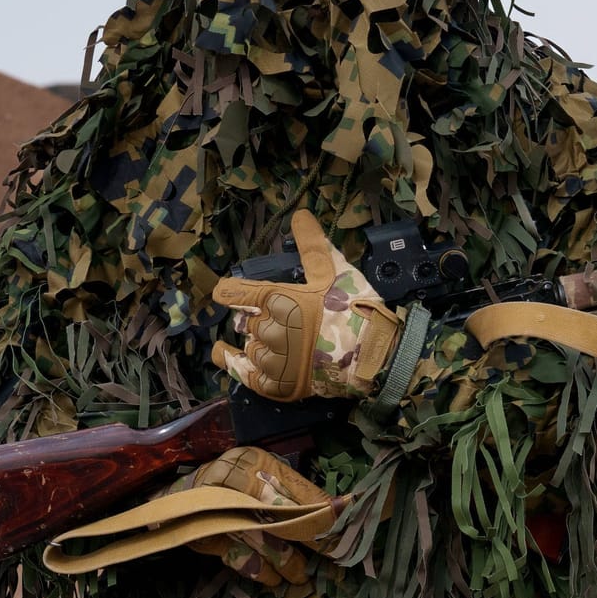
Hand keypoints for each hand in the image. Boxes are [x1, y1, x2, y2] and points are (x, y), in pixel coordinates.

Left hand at [210, 209, 404, 401]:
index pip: (233, 293)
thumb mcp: (335, 271)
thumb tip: (299, 213)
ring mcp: (271, 360)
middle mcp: (267, 330)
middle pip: (247, 321)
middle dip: (259, 317)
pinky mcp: (276, 384)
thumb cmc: (353, 309)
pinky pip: (242, 373)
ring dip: (257, 340)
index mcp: (276, 300)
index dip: (227, 291)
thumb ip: (312, 244)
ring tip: (281, 340)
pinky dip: (231, 361)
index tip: (225, 291)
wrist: (372, 354)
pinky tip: (224, 353)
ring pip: (249, 345)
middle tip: (285, 319)